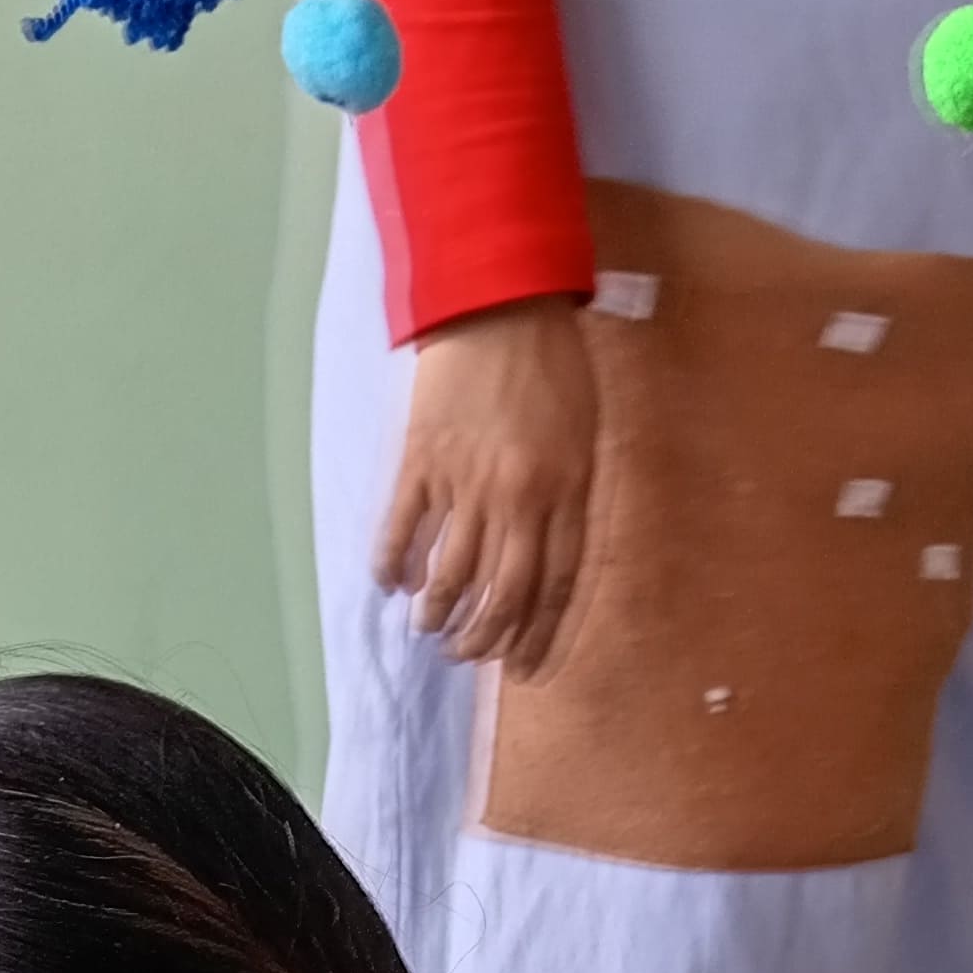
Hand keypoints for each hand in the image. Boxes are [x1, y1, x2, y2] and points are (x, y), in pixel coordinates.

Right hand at [373, 295, 597, 676]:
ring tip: (428, 626)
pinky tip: (389, 583)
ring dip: (436, 612)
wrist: (500, 303)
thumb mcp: (583, 435)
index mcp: (564, 491)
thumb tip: (545, 558)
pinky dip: (393, 564)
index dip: (534, 636)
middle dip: (482, 638)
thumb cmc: (551, 365)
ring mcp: (466, 480)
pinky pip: (403, 529)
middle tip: (465, 653)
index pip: (552, 587)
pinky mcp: (422, 460)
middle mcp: (517, 497)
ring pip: (449, 573)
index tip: (520, 668)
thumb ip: (568, 498)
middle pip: (500, 593)